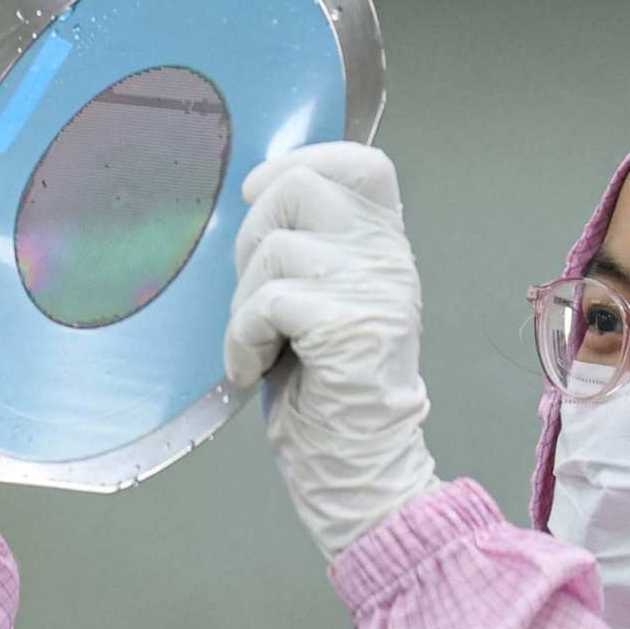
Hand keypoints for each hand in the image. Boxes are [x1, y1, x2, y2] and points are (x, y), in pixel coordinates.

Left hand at [227, 141, 439, 558]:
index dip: (303, 160)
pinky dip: (242, 339)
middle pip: (301, 186)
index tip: (258, 194)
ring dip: (243, 301)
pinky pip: (265, 302)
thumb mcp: (325, 304)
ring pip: (274, 247)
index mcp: (385, 249)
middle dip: (252, 235)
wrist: (361, 468)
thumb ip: (311, 252)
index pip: (362, 163)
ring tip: (258, 345)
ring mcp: (372, 291)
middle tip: (254, 295)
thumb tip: (256, 202)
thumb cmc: (329, 393)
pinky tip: (252, 368)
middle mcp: (388, 260)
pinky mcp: (346, 327)